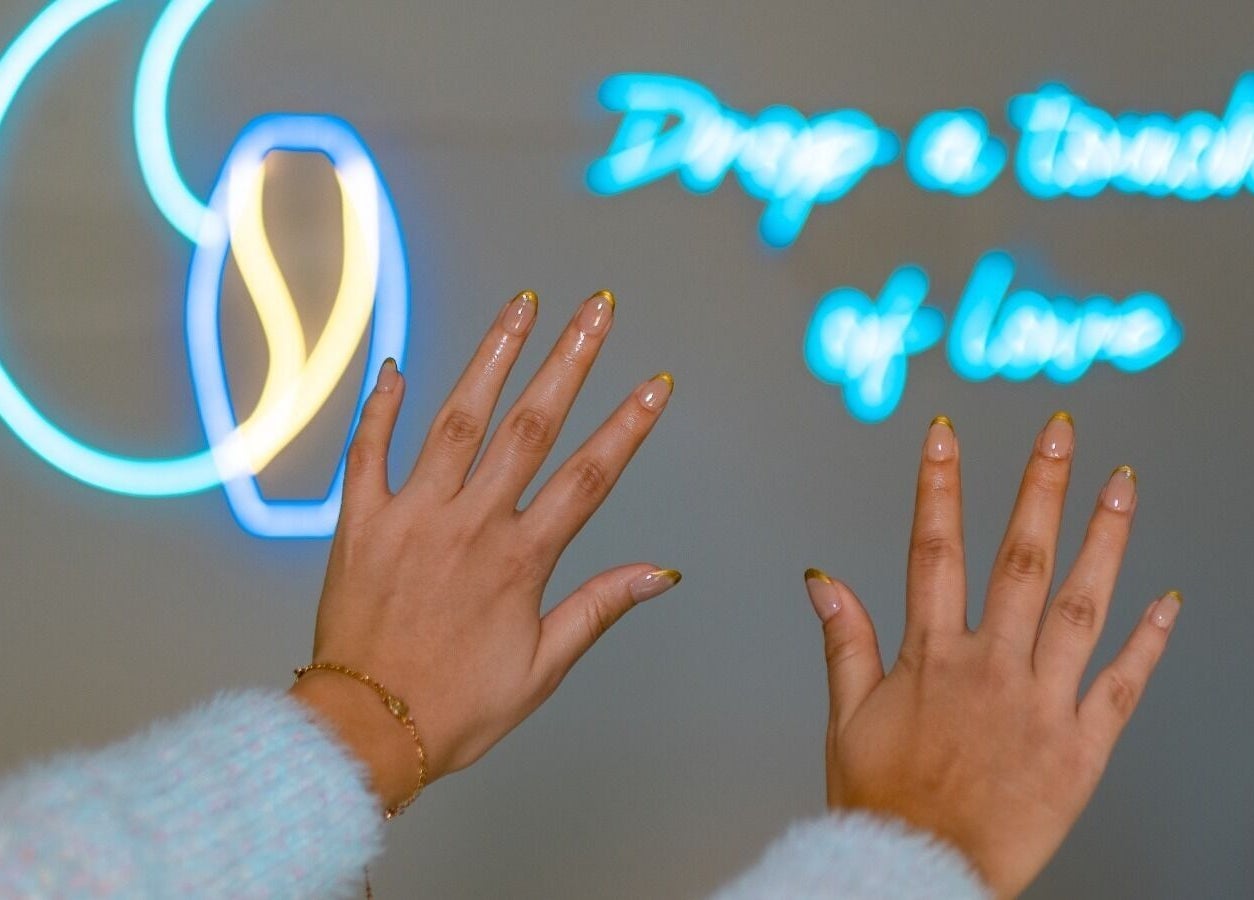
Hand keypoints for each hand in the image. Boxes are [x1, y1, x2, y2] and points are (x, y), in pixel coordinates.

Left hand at [290, 290, 679, 810]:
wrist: (365, 731)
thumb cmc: (457, 708)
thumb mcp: (542, 668)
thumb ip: (598, 607)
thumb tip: (660, 572)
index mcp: (520, 560)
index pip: (588, 477)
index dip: (626, 427)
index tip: (655, 384)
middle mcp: (471, 523)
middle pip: (529, 427)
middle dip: (568, 361)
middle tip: (595, 309)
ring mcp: (413, 515)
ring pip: (457, 420)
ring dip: (492, 359)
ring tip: (519, 307)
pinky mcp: (361, 522)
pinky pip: (369, 452)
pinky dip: (381, 408)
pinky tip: (396, 366)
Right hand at [806, 413, 1179, 897]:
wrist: (922, 875)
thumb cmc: (883, 803)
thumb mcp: (846, 719)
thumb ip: (844, 641)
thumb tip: (823, 580)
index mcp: (932, 658)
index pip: (934, 549)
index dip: (939, 486)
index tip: (946, 436)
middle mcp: (991, 669)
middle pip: (1021, 560)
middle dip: (1040, 488)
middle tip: (1060, 434)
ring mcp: (1042, 704)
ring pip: (1080, 606)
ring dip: (1105, 540)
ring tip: (1121, 486)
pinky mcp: (1081, 747)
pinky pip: (1122, 685)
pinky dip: (1148, 642)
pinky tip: (1168, 601)